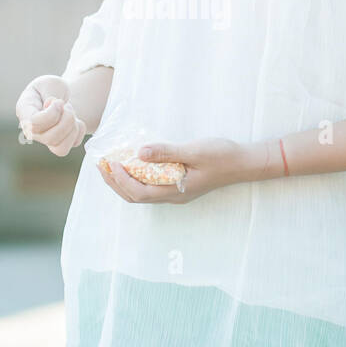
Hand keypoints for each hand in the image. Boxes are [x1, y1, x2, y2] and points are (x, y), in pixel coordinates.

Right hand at [15, 74, 85, 155]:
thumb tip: (52, 106)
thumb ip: (50, 92)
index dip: (52, 114)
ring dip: (72, 128)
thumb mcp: (49, 82)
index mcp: (24, 112)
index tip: (59, 102)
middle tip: (66, 106)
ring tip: (70, 113)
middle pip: (50, 138)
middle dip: (66, 119)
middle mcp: (31, 131)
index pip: (33, 124)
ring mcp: (44, 140)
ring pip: (60, 149)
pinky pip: (73, 144)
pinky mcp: (59, 145)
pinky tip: (75, 120)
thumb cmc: (50, 88)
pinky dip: (79, 130)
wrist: (60, 95)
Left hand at [96, 137, 246, 203]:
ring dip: (123, 181)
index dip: (120, 180)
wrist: (245, 163)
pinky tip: (133, 163)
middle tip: (101, 164)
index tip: (109, 163)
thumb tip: (139, 152)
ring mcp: (176, 192)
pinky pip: (151, 186)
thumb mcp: (194, 150)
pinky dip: (136, 177)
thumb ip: (167, 152)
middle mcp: (172, 196)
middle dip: (115, 182)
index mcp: (175, 191)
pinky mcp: (179, 185)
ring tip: (110, 165)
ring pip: (142, 193)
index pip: (138, 192)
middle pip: (135, 196)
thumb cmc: (222, 156)